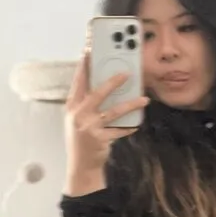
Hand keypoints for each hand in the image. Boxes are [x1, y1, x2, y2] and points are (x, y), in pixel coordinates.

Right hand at [64, 53, 148, 179]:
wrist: (80, 165)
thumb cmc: (81, 138)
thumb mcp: (78, 118)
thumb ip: (87, 102)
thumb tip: (106, 85)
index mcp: (72, 106)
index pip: (78, 81)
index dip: (84, 66)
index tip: (90, 51)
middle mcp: (79, 114)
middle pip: (97, 93)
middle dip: (112, 82)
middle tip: (127, 73)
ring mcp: (89, 127)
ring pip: (113, 112)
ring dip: (130, 104)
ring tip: (144, 99)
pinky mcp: (100, 139)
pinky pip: (119, 130)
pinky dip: (129, 127)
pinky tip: (137, 123)